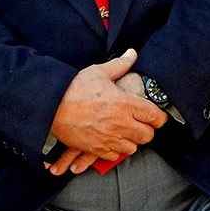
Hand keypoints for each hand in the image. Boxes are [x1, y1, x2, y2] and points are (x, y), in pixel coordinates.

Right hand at [47, 49, 166, 173]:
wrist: (49, 107)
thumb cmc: (73, 88)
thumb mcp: (98, 72)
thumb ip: (120, 65)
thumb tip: (132, 54)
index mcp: (125, 104)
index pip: (155, 116)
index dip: (159, 117)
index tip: (157, 116)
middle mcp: (120, 123)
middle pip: (147, 135)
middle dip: (147, 130)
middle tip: (141, 124)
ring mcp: (108, 138)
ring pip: (132, 148)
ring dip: (132, 141)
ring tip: (126, 132)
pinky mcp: (95, 149)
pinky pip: (114, 156)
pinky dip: (115, 150)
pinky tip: (111, 140)